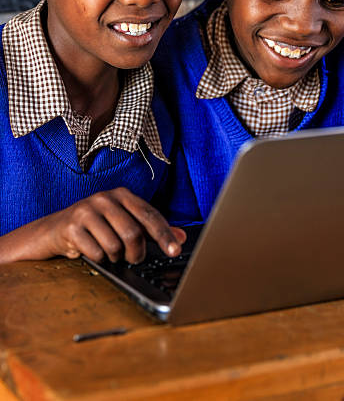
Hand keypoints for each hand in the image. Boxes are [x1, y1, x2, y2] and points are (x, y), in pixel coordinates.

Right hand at [0, 188, 186, 263]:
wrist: (52, 231)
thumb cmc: (94, 227)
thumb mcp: (123, 224)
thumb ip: (151, 230)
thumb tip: (181, 237)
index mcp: (123, 195)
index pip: (150, 215)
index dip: (165, 235)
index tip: (175, 251)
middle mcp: (106, 198)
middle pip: (133, 233)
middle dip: (136, 253)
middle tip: (132, 259)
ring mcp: (87, 209)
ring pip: (115, 245)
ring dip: (114, 257)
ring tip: (107, 252)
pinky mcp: (71, 225)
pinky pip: (95, 252)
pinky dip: (97, 258)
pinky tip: (90, 251)